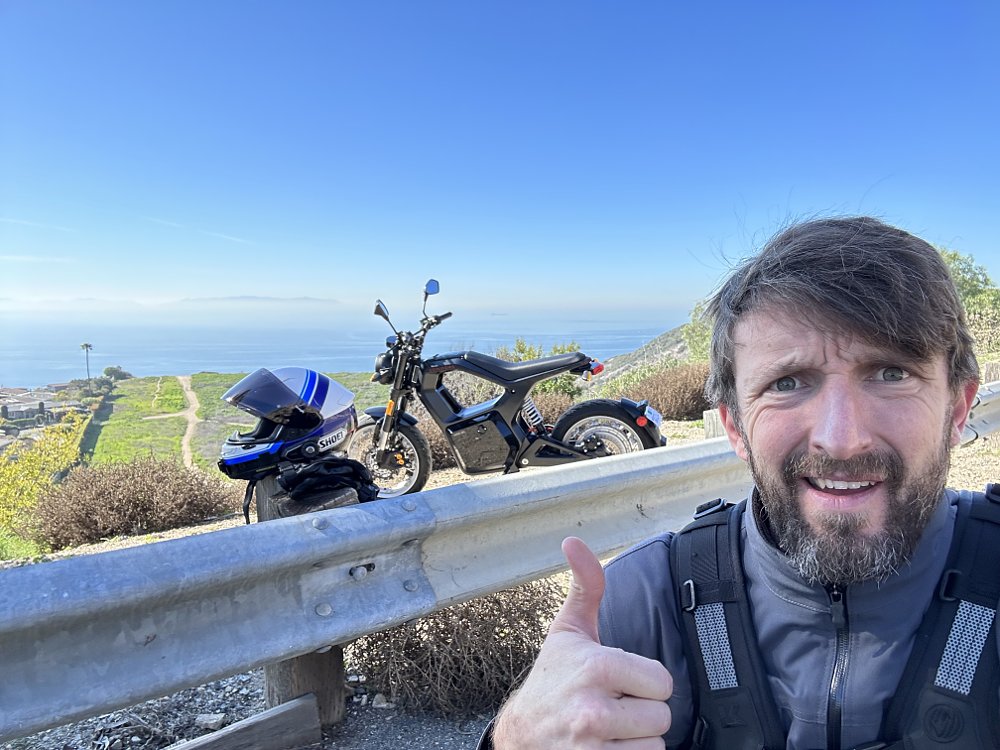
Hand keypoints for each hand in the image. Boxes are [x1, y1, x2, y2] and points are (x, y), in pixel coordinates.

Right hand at [492, 537, 672, 748]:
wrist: (520, 735)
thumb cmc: (552, 679)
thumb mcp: (568, 631)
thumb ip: (586, 586)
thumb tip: (574, 541)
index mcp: (595, 668)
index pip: (663, 681)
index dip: (646, 681)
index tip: (623, 681)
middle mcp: (593, 711)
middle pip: (662, 717)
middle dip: (643, 713)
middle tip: (616, 706)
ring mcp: (592, 748)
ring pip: (654, 746)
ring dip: (637, 740)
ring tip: (611, 730)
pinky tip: (608, 747)